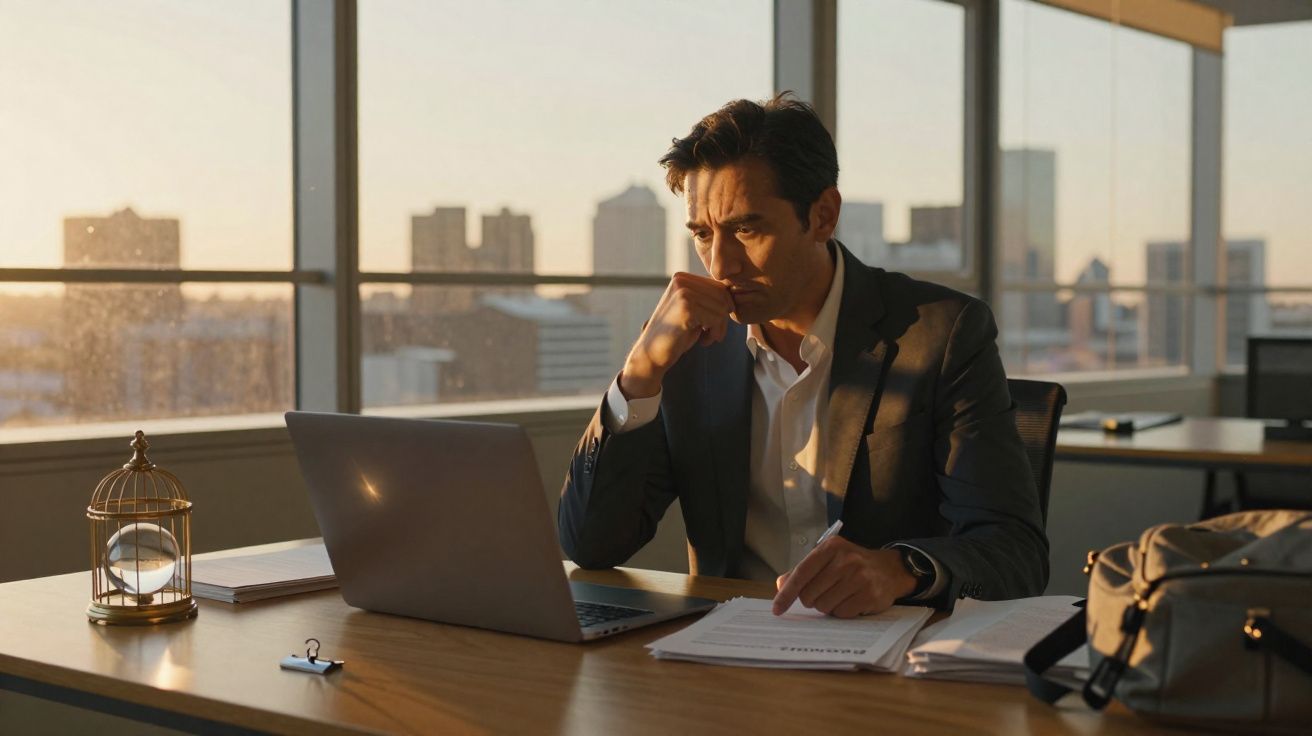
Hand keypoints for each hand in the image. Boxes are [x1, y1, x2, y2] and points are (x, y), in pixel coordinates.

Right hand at [619, 272, 733, 397]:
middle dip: (722, 318)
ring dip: (718, 328)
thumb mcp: (692, 309)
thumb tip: (733, 290)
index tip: (711, 324)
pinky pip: (716, 319)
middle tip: (711, 334)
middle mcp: (681, 281)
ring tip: (705, 337)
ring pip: (722, 308)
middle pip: (723, 295)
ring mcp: (683, 293)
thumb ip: (708, 297)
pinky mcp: (686, 308)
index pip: (719, 286)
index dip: (721, 308)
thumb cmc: (676, 334)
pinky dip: (714, 334)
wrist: (652, 354)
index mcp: (681, 277)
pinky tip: (702, 341)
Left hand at [771, 538, 917, 617]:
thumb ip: (803, 571)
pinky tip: (851, 601)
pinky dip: (842, 612)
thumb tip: (781, 585)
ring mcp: (860, 577)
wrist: (889, 569)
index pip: (801, 573)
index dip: (786, 594)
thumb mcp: (828, 559)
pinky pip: (842, 614)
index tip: (777, 609)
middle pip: (810, 594)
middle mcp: (846, 560)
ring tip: (840, 595)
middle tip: (824, 593)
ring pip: (825, 606)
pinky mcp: (870, 595)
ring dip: (828, 606)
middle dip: (812, 600)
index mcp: (831, 547)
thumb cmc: (852, 565)